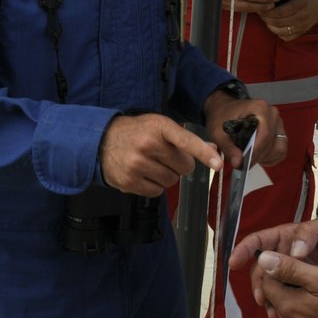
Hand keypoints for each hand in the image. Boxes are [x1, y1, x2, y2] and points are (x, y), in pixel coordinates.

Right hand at [99, 113, 220, 195]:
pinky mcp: (129, 181)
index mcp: (158, 127)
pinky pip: (157, 192)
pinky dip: (154, 186)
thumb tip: (212, 149)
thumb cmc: (135, 132)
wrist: (100, 141)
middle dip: (180, 164)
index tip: (218, 164)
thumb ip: (185, 138)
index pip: (186, 140)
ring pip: (171, 181)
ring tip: (152, 164)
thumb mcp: (158, 125)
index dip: (203, 153)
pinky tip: (144, 174)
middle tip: (165, 157)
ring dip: (167, 175)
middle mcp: (148, 145)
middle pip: (184, 167)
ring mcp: (137, 164)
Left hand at [203, 92, 287, 168]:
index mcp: (260, 108)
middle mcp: (272, 114)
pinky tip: (257, 156)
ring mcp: (277, 123)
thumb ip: (228, 147)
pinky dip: (270, 157)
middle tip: (243, 163)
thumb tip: (238, 163)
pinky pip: (280, 150)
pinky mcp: (279, 131)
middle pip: (271, 143)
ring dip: (264, 157)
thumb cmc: (221, 117)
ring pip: (278, 149)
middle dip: (257, 156)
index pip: (264, 136)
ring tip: (249, 158)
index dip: (255, 152)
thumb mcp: (218, 132)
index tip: (244, 163)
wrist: (224, 109)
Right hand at [232, 215, 317, 315]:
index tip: (235, 263)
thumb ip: (311, 233)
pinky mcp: (299, 291)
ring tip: (272, 312)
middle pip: (260, 268)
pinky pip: (281, 299)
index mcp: (289, 237)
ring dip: (266, 298)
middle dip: (257, 282)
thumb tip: (294, 249)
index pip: (259, 240)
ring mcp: (291, 275)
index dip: (244, 250)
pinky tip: (281, 316)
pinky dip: (278, 307)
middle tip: (261, 297)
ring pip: (269, 286)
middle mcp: (286, 256)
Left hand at [253, 248, 317, 317]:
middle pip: (276, 297)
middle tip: (314, 274)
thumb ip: (291, 269)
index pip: (266, 281)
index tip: (297, 261)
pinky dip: (309, 314)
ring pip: (290, 310)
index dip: (278, 267)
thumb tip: (263, 259)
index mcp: (289, 306)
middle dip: (288, 283)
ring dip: (299, 299)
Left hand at [259, 0, 317, 40]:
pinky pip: (287, 37)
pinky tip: (276, 26)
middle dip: (266, 18)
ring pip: (281, 31)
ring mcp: (301, 26)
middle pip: (278, 22)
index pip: (279, 12)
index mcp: (299, 5)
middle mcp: (300, 17)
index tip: (261, 7)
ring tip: (267, 19)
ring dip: (270, 26)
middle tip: (260, 12)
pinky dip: (279, 33)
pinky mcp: (302, 31)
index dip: (267, 11)